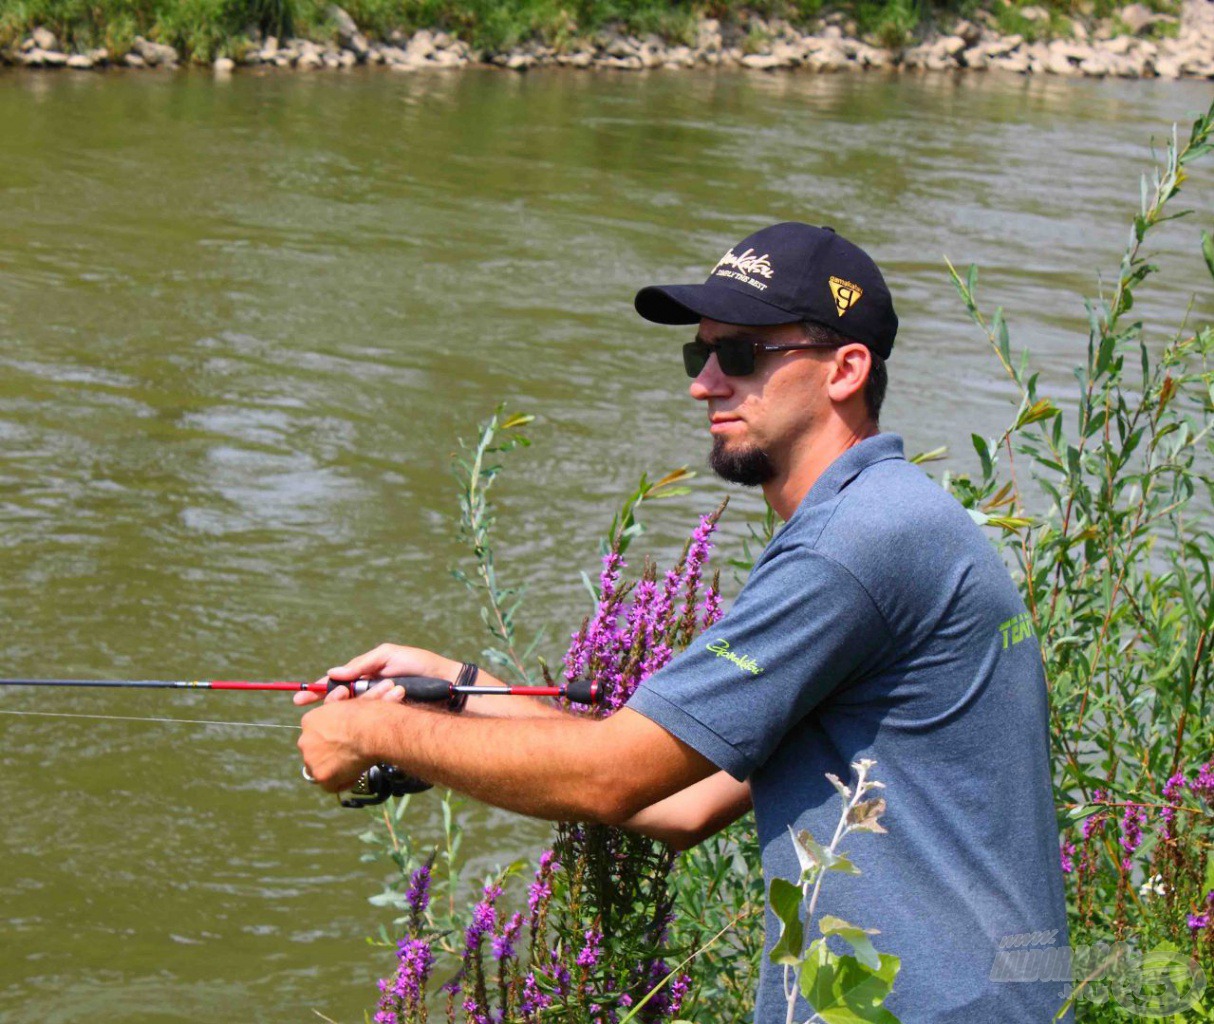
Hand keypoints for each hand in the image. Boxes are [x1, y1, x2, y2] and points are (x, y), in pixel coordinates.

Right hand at [292, 643, 460, 706]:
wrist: (447, 684)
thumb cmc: (419, 666)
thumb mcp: (389, 656)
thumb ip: (361, 664)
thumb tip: (333, 672)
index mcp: (365, 675)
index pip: (336, 684)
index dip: (316, 690)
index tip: (299, 698)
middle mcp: (367, 693)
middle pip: (339, 701)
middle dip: (331, 702)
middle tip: (332, 701)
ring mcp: (376, 708)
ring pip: (352, 713)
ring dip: (353, 707)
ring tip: (369, 697)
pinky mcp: (387, 720)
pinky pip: (369, 722)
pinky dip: (366, 720)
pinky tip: (367, 719)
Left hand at [298, 697, 398, 791]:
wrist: (372, 729)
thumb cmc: (366, 714)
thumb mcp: (349, 704)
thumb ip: (339, 708)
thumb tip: (342, 695)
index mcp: (309, 720)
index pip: (314, 735)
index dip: (328, 740)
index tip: (340, 742)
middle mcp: (305, 740)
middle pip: (313, 753)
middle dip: (327, 755)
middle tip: (346, 755)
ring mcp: (311, 758)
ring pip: (319, 769)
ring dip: (334, 769)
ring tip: (353, 764)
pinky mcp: (321, 775)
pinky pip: (331, 785)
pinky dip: (343, 782)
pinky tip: (355, 775)